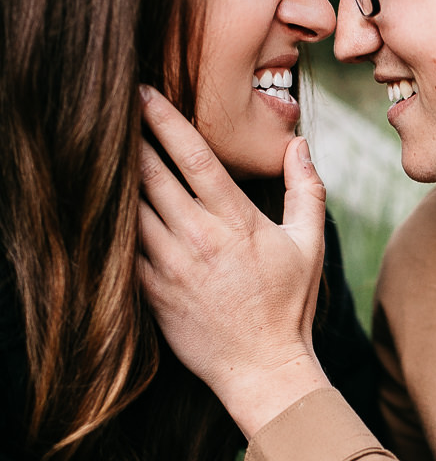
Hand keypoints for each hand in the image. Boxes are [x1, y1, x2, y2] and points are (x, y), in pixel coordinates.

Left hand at [138, 87, 329, 437]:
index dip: (165, 120)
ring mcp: (170, 265)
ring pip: (130, 208)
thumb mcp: (309, 243)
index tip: (146, 93)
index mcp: (235, 220)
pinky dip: (111, 224)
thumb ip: (306, 189)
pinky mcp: (152, 291)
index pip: (193, 157)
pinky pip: (122, 248)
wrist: (262, 367)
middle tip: (111, 110)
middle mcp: (198, 237)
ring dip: (116, 177)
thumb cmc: (288, 305)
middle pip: (150, 174)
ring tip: (101, 151)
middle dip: (129, 138)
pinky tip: (103, 205)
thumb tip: (299, 144)